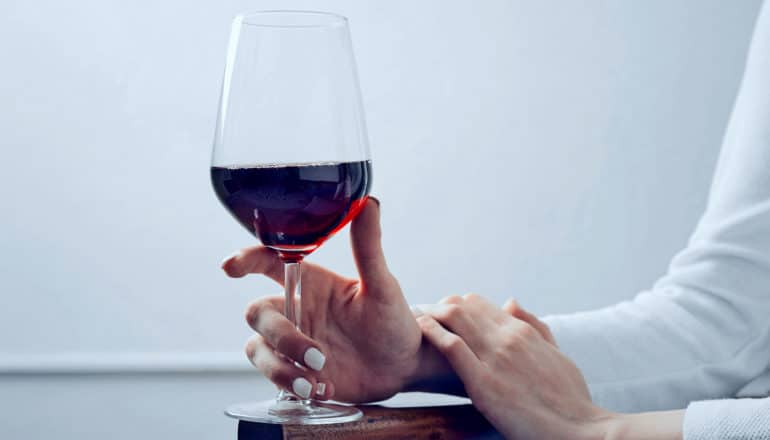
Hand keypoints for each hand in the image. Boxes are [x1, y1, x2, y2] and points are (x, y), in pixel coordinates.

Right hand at [221, 199, 428, 402]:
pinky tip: (324, 390)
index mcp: (311, 283)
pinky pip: (274, 378)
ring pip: (257, 349)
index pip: (268, 262)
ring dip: (280, 368)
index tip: (231, 267)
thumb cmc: (394, 320)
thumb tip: (368, 202)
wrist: (404, 366)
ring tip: (315, 381)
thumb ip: (369, 247)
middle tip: (317, 355)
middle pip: (257, 314)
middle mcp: (296, 310)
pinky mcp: (296, 372)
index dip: (245, 260)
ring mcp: (293, 342)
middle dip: (280, 336)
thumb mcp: (383, 286)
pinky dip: (293, 386)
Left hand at [416, 294, 609, 439]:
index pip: (479, 304)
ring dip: (432, 314)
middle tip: (423, 315)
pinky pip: (452, 347)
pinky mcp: (483, 383)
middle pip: (463, 306)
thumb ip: (534, 327)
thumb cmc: (571, 399)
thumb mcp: (557, 354)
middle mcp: (508, 337)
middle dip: (439, 307)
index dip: (457, 307)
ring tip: (417, 319)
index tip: (441, 315)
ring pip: (455, 318)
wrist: (581, 430)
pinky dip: (433, 333)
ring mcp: (495, 358)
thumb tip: (511, 302)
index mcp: (523, 331)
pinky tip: (420, 329)